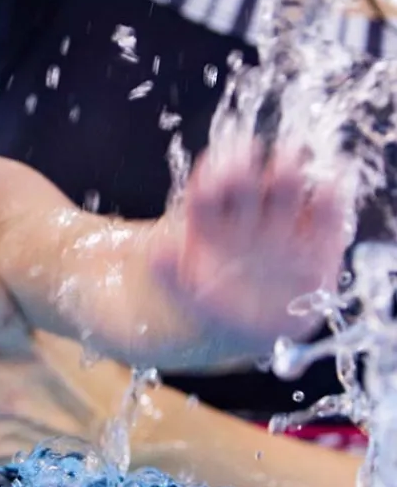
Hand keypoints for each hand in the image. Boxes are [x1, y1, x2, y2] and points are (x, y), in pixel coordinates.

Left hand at [150, 141, 353, 352]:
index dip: (210, 176)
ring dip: (287, 173)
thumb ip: (171, 276)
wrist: (254, 331)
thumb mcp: (190, 295)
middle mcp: (246, 214)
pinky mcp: (317, 239)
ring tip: (287, 163)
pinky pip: (326, 214)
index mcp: (211, 222)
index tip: (213, 167)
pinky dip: (329, 199)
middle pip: (247, 183)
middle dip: (247, 168)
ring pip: (286, 189)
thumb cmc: (215, 306)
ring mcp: (283, 223)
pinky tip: (328, 188)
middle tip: (247, 154)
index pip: (207, 191)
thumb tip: (156, 250)